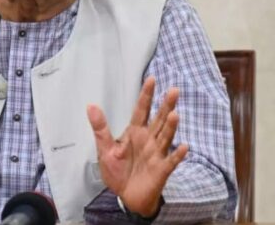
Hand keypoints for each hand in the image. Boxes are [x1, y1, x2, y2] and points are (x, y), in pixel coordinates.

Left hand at [86, 76, 187, 216]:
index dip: (146, 96)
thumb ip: (100, 128)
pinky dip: (177, 155)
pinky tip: (184, 146)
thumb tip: (90, 105)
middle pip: (158, 120)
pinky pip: (170, 161)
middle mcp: (148, 140)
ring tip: (175, 114)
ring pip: (165, 137)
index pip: (141, 110)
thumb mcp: (105, 149)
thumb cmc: (117, 171)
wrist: (126, 196)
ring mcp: (156, 154)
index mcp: (135, 133)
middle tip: (173, 90)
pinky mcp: (161, 170)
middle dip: (165, 106)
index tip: (151, 79)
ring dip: (171, 127)